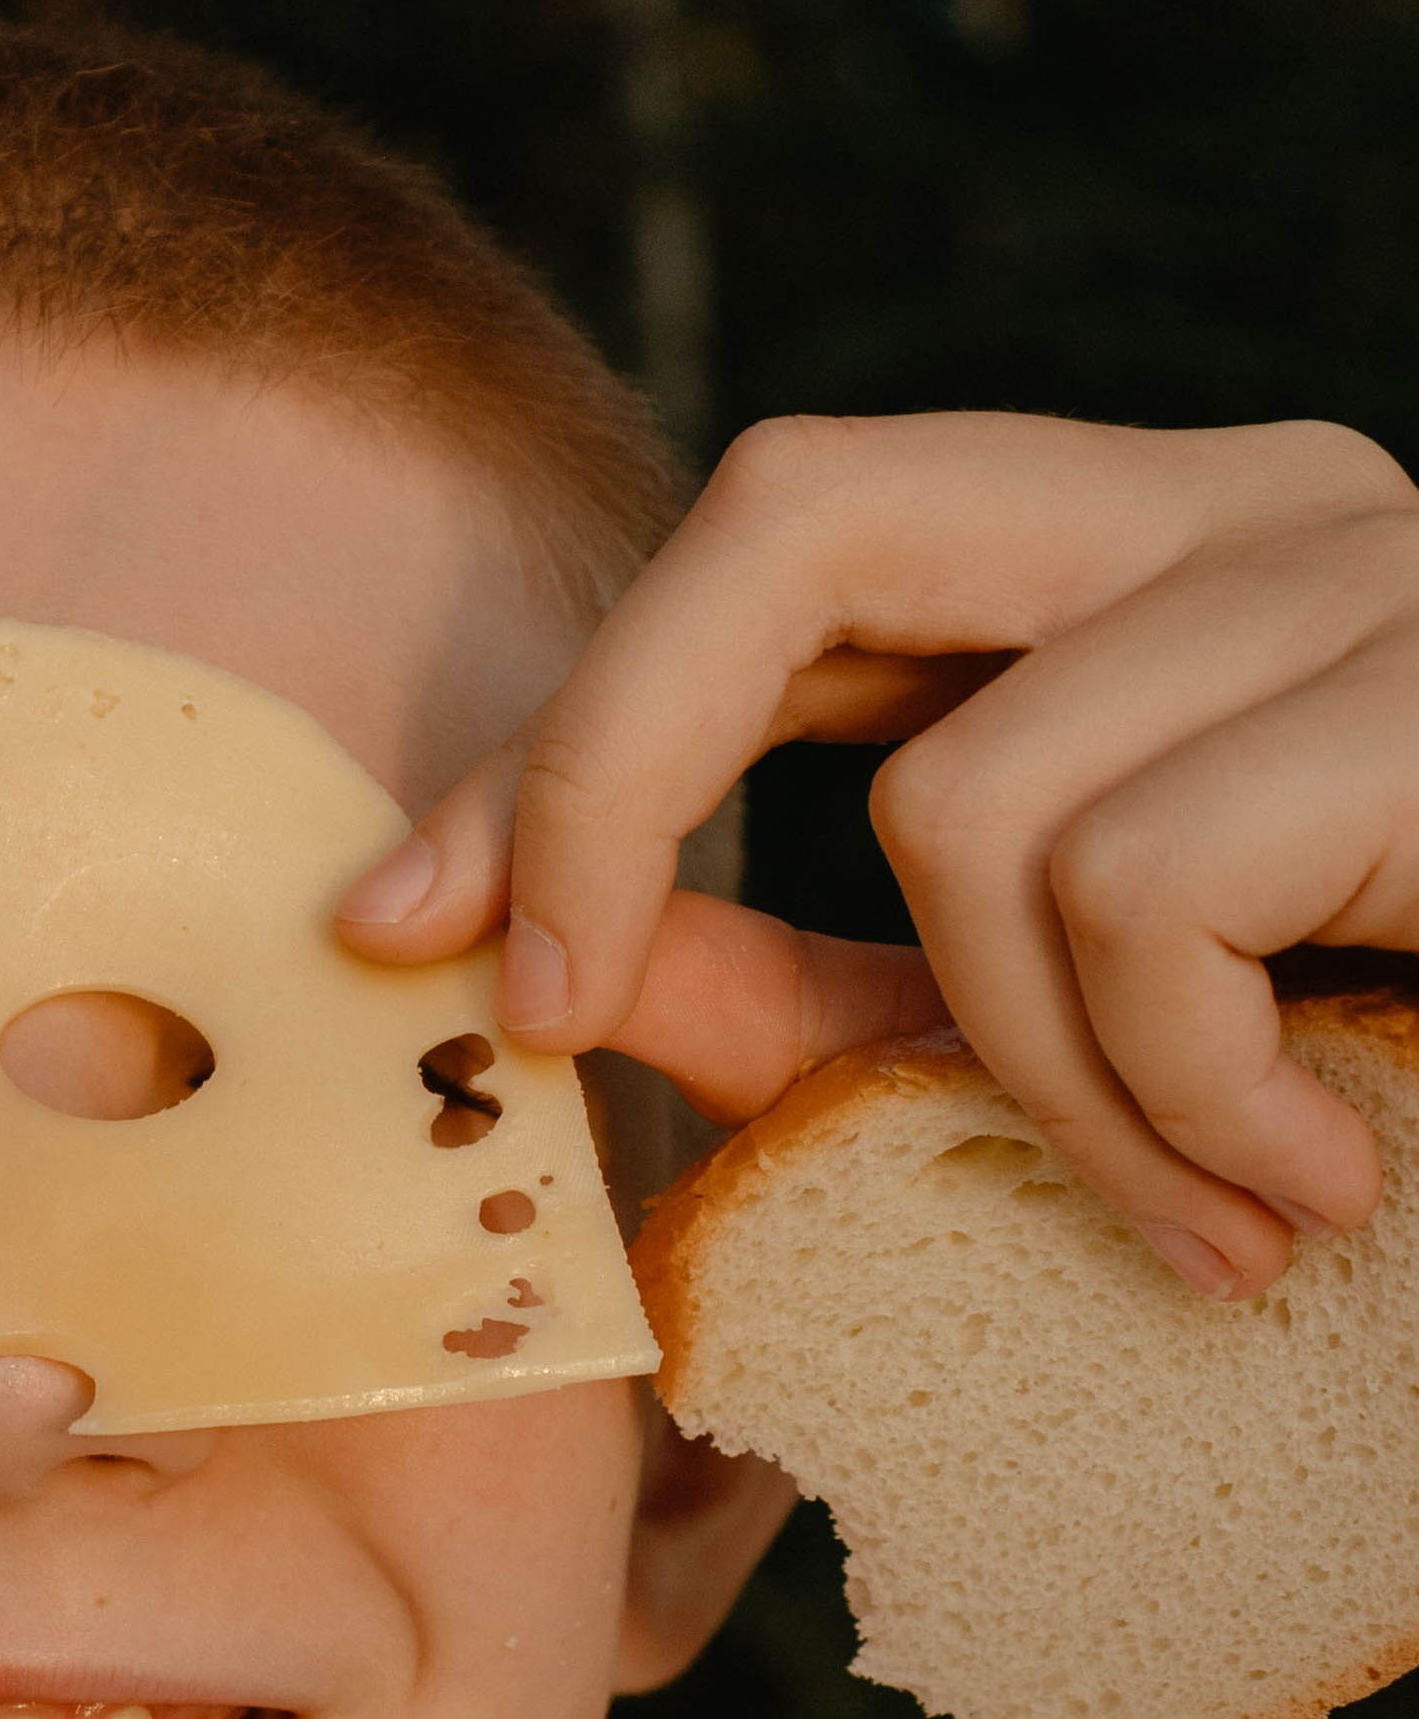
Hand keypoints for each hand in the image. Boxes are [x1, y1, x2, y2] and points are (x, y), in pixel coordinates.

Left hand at [339, 413, 1418, 1296]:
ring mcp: (1370, 565)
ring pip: (970, 799)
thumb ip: (854, 992)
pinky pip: (1140, 899)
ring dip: (1039, 1084)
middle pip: (802, 506)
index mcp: (1149, 562)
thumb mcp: (1090, 1051)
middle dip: (619, 766)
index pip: (779, 551)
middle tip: (558, 1013)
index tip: (397, 930)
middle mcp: (1249, 501)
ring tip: (1207, 1217)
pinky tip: (1317, 1190)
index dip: (567, 733)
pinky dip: (1177, 1102)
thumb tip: (602, 975)